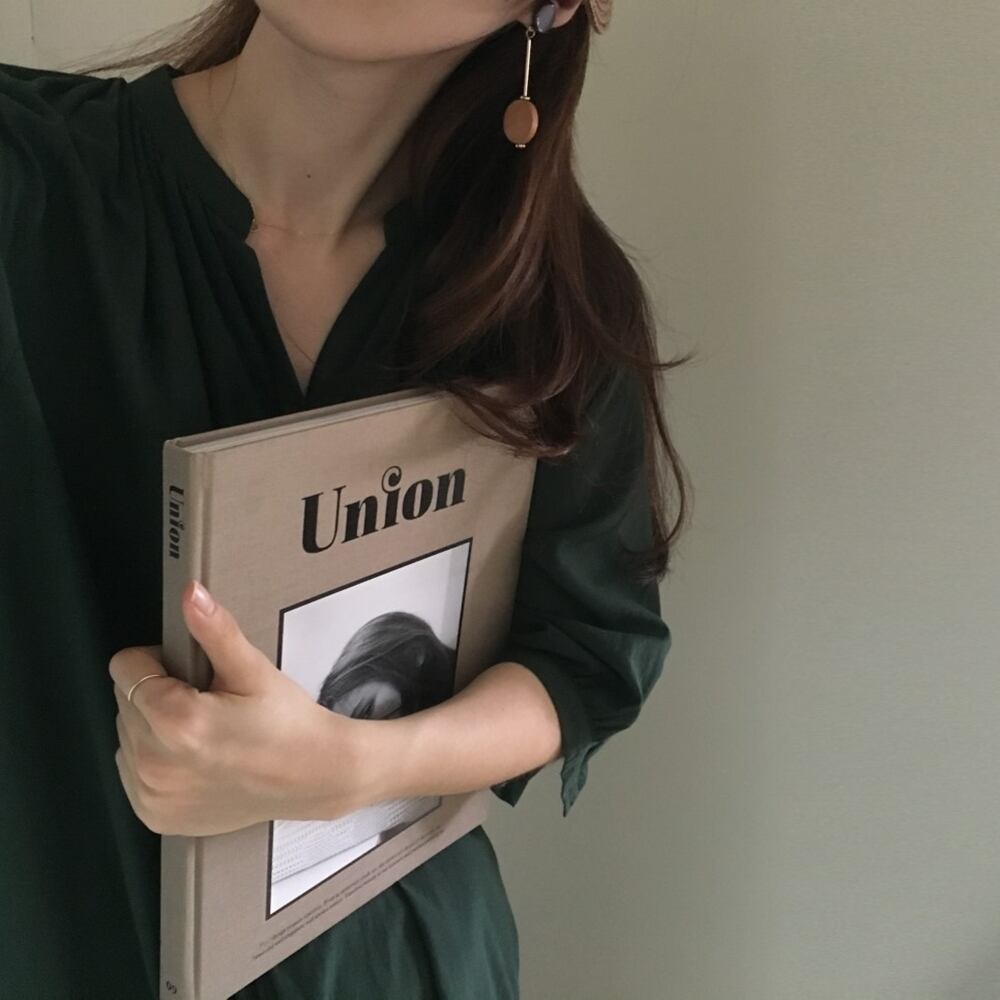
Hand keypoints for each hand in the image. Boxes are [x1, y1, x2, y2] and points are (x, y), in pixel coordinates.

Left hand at [109, 579, 369, 836]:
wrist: (313, 777)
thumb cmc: (287, 724)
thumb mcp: (253, 670)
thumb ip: (215, 630)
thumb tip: (191, 594)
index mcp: (177, 721)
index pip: (125, 667)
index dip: (159, 661)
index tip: (192, 673)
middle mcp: (155, 763)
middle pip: (124, 701)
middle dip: (157, 694)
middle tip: (207, 703)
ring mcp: (152, 794)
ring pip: (126, 736)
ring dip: (153, 728)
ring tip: (204, 733)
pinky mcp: (155, 815)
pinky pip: (132, 771)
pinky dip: (156, 760)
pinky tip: (196, 759)